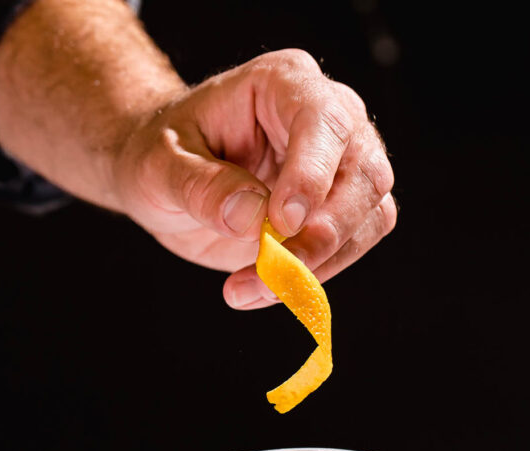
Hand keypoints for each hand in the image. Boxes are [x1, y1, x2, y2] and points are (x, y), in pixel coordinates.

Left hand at [113, 49, 396, 309]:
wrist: (166, 178)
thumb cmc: (161, 154)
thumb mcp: (159, 166)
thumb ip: (200, 186)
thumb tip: (250, 216)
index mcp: (283, 84)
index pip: (324, 120)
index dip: (312, 174)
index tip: (282, 222)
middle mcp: (327, 119)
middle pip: (365, 173)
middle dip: (326, 232)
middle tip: (276, 271)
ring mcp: (341, 166)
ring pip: (370, 217)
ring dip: (320, 264)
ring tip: (257, 287)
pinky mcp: (340, 212)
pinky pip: (352, 247)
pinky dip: (316, 276)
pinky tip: (269, 288)